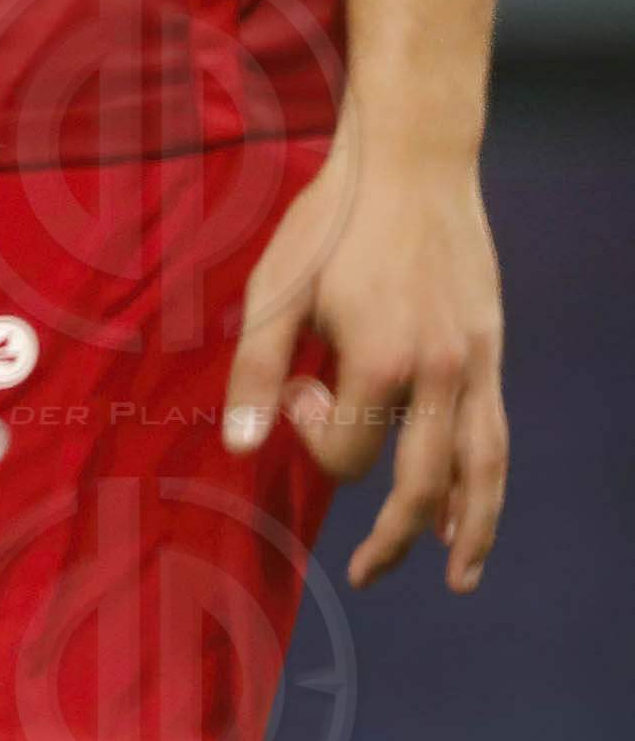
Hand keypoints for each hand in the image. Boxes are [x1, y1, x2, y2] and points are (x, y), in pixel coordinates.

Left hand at [223, 139, 507, 593]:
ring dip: (469, 531)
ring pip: (481, 472)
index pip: (346, 450)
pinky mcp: (491, 350)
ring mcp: (474, 366)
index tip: (297, 386)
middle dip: (392, 538)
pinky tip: (476, 501)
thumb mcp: (275, 289)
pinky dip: (489, 480)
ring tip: (458, 576)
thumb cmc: (333, 221)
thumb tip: (242, 447)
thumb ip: (258, 371)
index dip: (310, 436)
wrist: (410, 162)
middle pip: (421, 486)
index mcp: (381, 363)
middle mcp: (438, 376)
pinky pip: (497, 434)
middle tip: (365, 577)